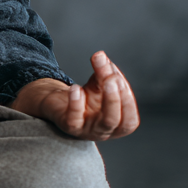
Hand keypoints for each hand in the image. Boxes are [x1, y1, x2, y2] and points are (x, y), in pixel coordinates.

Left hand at [11, 51, 139, 140]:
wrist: (57, 104)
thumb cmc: (85, 98)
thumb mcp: (98, 84)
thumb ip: (103, 71)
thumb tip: (101, 55)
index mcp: (117, 125)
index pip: (130, 117)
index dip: (127, 97)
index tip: (117, 75)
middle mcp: (104, 132)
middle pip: (118, 120)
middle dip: (118, 98)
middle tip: (113, 78)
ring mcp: (87, 131)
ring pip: (105, 123)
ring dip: (109, 100)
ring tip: (104, 81)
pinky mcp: (69, 126)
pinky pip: (75, 120)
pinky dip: (77, 103)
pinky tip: (76, 88)